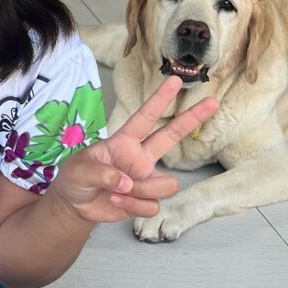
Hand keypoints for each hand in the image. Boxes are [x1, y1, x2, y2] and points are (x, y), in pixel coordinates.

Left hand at [52, 75, 217, 224]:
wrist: (75, 204)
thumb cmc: (76, 178)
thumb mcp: (79, 170)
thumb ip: (102, 173)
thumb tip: (127, 182)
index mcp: (124, 142)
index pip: (144, 118)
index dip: (159, 99)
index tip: (174, 80)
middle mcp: (140, 157)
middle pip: (171, 136)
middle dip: (191, 118)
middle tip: (212, 101)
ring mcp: (145, 178)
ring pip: (166, 184)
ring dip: (141, 192)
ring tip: (117, 192)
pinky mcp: (146, 199)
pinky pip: (153, 205)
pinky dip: (133, 206)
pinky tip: (117, 202)